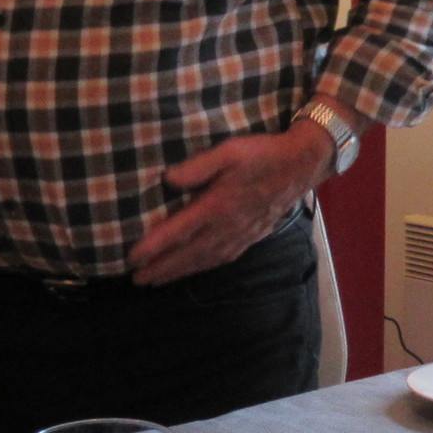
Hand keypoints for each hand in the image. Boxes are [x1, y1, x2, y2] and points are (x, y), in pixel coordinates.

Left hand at [129, 124, 336, 285]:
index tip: (132, 258)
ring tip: (157, 281)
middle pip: (188, 254)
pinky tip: (193, 269)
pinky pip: (221, 259)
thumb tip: (168, 180)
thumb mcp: (229, 151)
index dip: (154, 247)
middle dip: (161, 268)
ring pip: (204, 260)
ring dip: (179, 272)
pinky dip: (202, 268)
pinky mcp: (251, 237)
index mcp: (218, 206)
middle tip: (137, 280)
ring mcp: (240, 236)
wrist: (301, 165)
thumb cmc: (262, 154)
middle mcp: (227, 228)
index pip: (178, 232)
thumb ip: (198, 166)